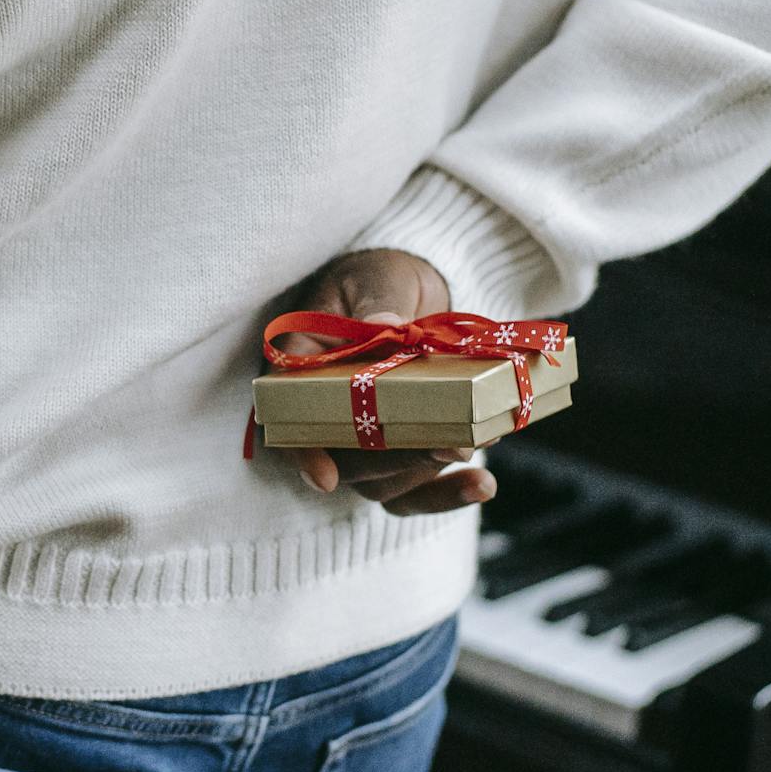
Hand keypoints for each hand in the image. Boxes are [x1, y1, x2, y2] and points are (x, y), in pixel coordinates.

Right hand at [273, 248, 497, 515]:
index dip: (302, 452)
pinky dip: (447, 495)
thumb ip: (379, 301)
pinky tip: (483, 484)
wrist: (416, 291)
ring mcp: (363, 441)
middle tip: (448, 442)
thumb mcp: (379, 277)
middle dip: (396, 458)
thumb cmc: (382, 277)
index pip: (287, 416)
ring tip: (472, 443)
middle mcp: (326, 414)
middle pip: (344, 460)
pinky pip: (414, 492)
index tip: (325, 477)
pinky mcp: (400, 453)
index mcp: (302, 368)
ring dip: (426, 470)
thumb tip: (383, 324)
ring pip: (382, 483)